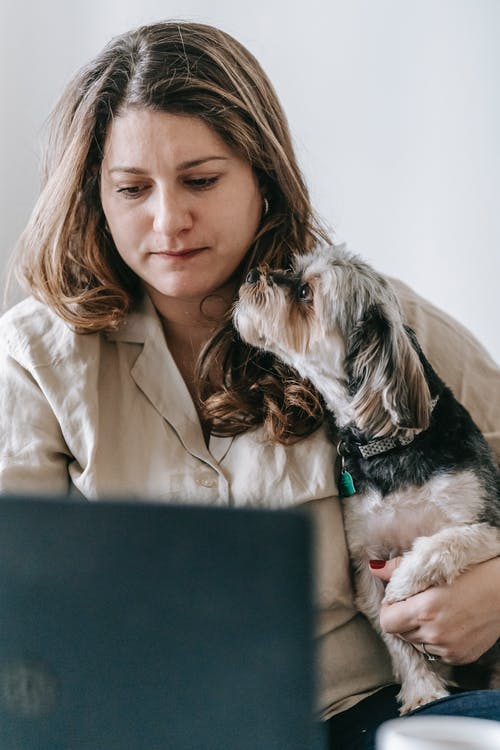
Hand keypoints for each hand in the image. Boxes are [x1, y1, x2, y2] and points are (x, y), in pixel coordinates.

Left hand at [369, 556, 499, 663]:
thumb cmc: (471, 570)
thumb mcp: (433, 564)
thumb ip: (399, 569)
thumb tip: (374, 569)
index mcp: (424, 610)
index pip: (387, 622)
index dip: (390, 609)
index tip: (399, 599)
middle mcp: (435, 634)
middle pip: (401, 633)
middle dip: (404, 619)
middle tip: (419, 602)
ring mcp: (449, 649)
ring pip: (417, 644)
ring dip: (419, 631)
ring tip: (436, 611)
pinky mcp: (461, 657)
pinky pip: (436, 653)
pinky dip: (437, 640)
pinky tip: (450, 623)